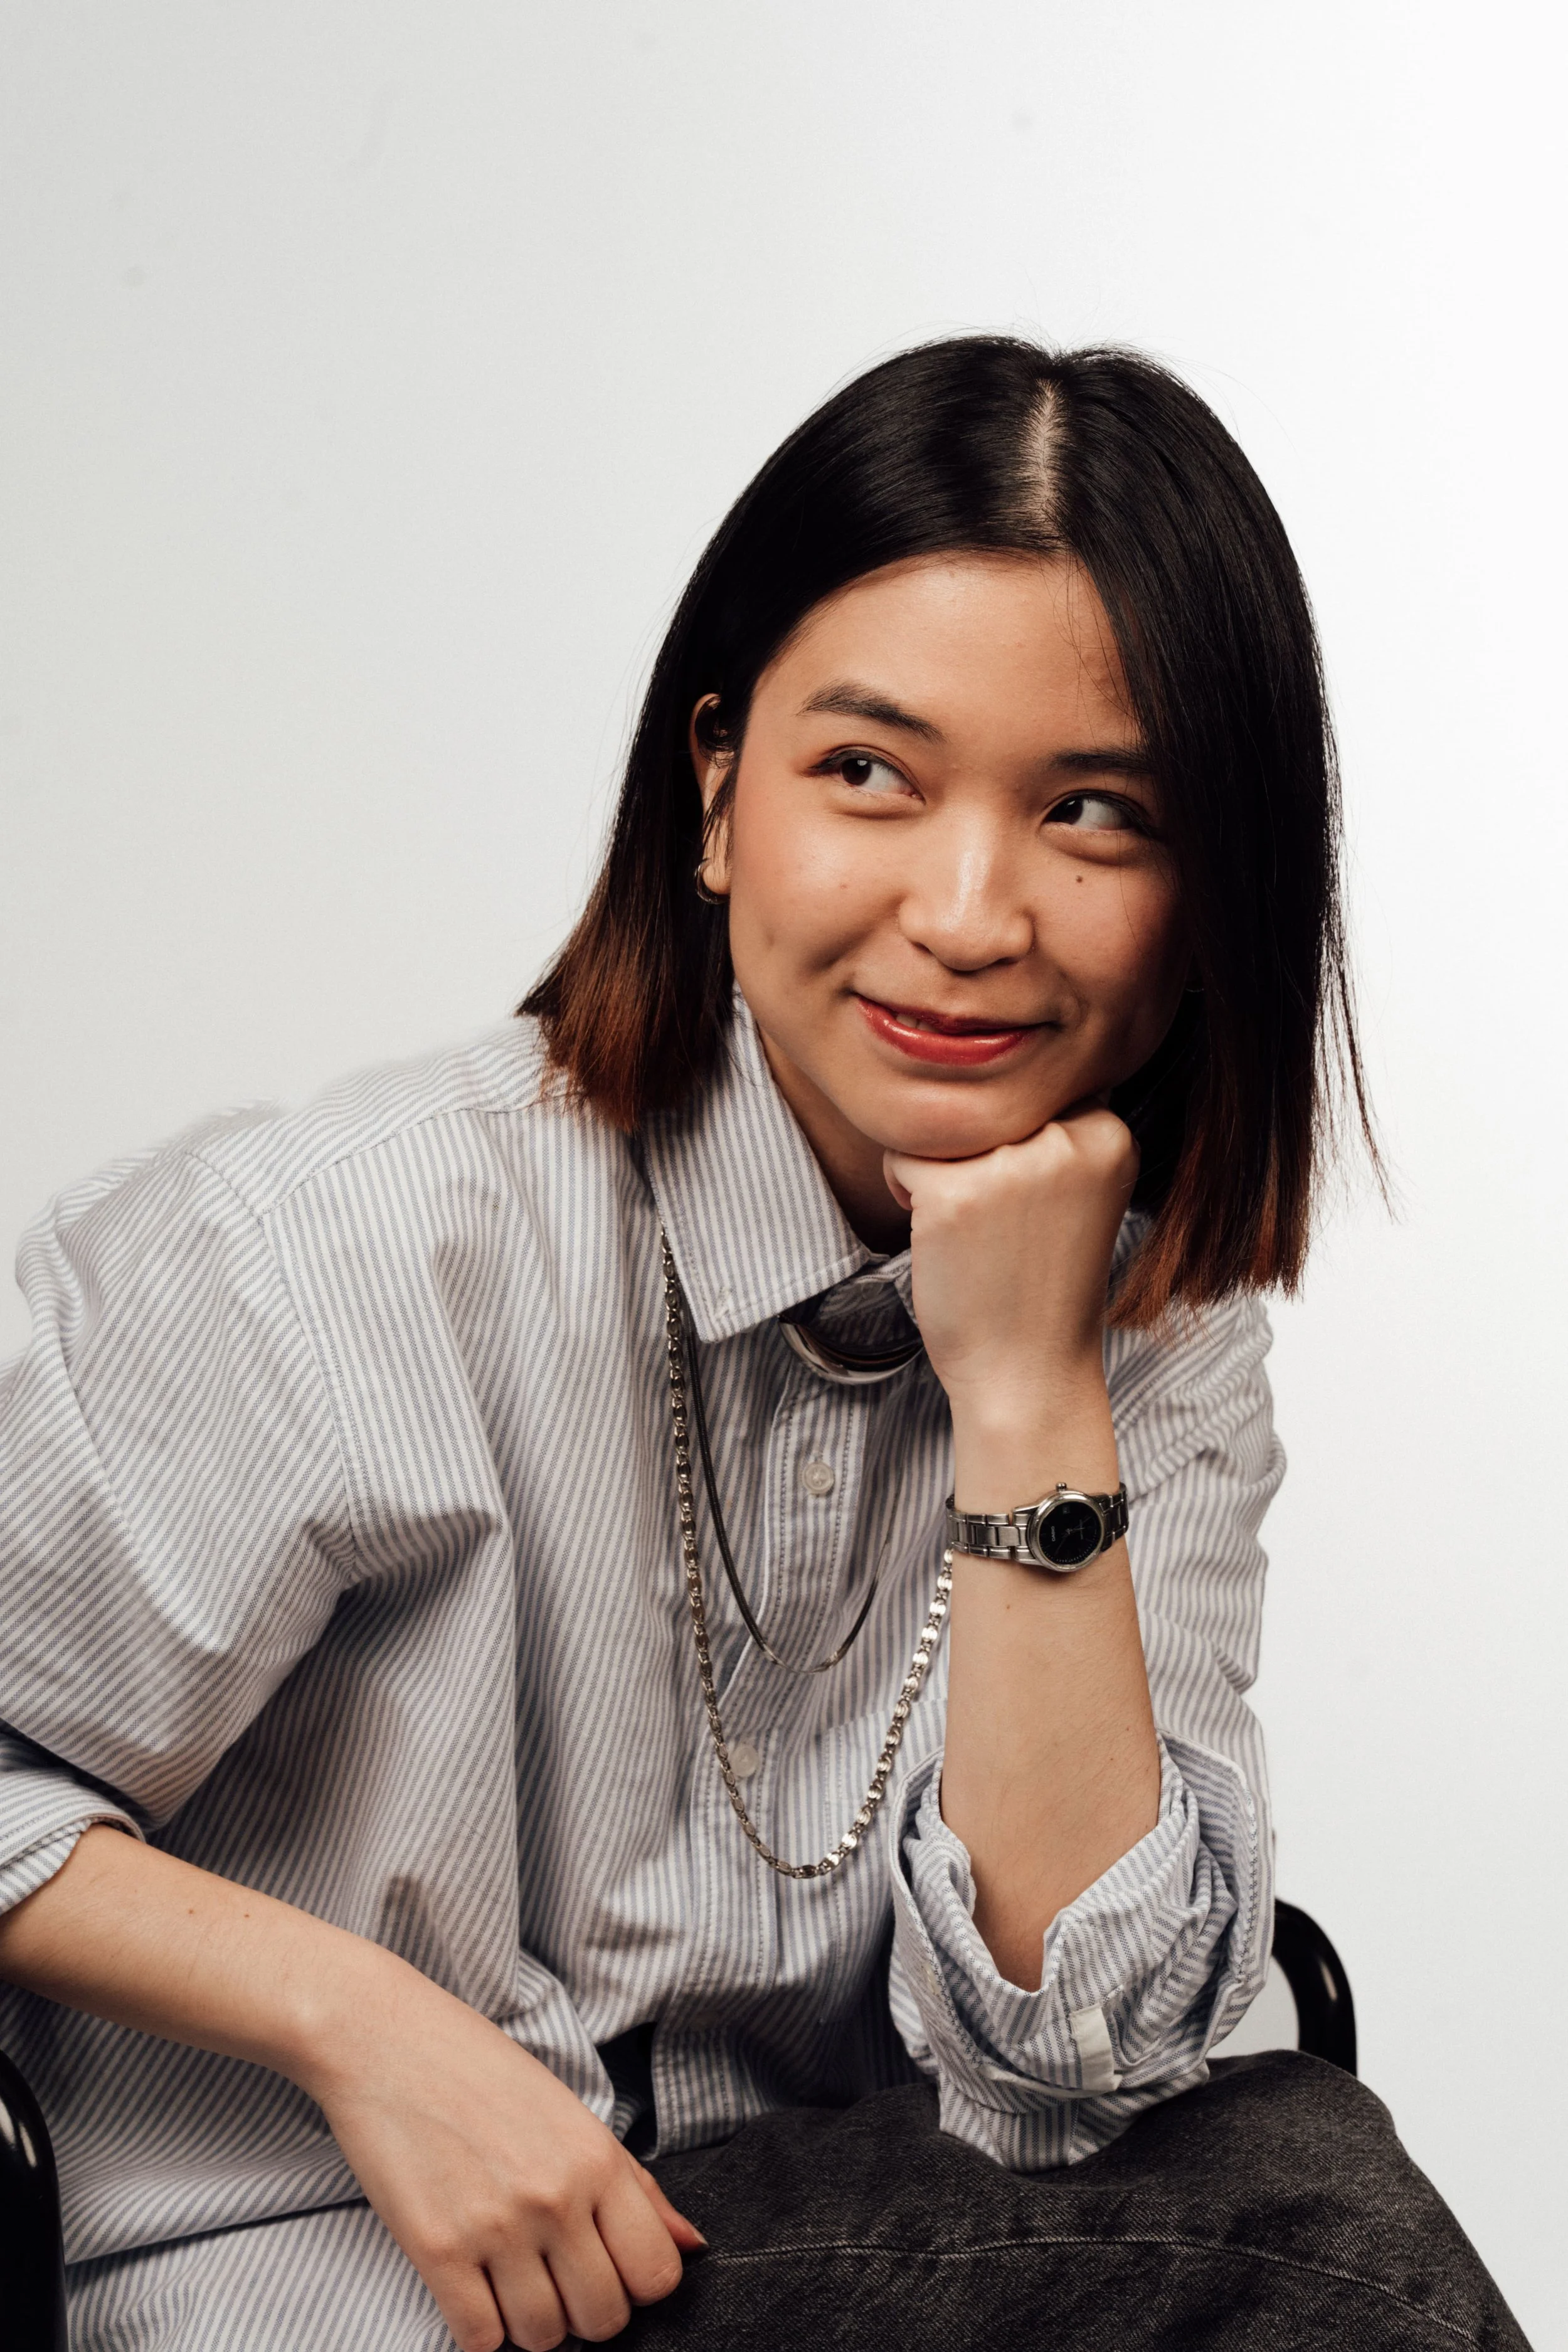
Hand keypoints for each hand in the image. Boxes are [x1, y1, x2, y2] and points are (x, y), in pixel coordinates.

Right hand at [297, 1953, 702, 2350]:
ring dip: (529, 2323)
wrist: (385, 2038)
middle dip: (584, 2312)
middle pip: (603, 2319)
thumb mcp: (570, 2113)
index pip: (657, 2273)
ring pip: (542, 2338)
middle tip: (556, 2278)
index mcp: (596, 2158)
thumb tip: (693, 2245)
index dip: (637, 2285)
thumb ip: (636, 2185)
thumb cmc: (479, 2070)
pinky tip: (473, 2288)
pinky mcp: (435, 2248)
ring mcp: (496, 2226)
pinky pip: (479, 2340)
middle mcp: (556, 2196)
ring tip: (511, 2278)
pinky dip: (480, 2329)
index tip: (609, 2268)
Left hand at [884, 1104, 1137, 1462]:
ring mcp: (1010, 1164)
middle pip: (984, 1101)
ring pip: (940, 1123)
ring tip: (970, 1227)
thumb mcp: (1079, 1190)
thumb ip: (1057, 1129)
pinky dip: (906, 1193)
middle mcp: (1068, 1139)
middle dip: (974, 1149)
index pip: (1032, 1088)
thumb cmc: (1042, 1283)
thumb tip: (994, 1064)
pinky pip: (901, 1156)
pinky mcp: (954, 1192)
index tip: (1026, 1198)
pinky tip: (940, 1236)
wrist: (1027, 1371)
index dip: (1012, 1137)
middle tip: (995, 1219)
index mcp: (1110, 1133)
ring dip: (938, 1167)